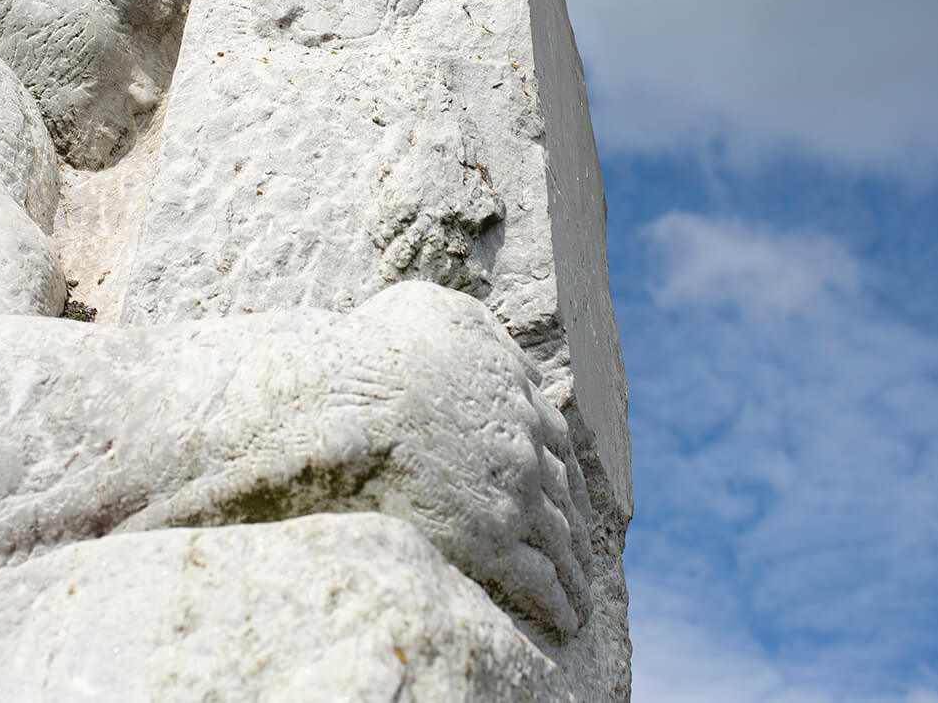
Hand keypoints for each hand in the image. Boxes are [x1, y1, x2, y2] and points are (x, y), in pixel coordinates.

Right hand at [336, 282, 593, 638]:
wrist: (352, 400)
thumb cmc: (380, 350)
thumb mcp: (444, 314)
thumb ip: (485, 336)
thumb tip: (511, 359)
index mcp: (517, 398)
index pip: (557, 443)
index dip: (564, 472)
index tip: (571, 494)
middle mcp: (527, 449)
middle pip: (567, 496)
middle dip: (578, 527)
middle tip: (585, 554)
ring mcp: (515, 496)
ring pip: (561, 541)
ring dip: (577, 574)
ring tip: (583, 600)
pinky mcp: (492, 541)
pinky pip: (538, 580)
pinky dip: (558, 603)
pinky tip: (568, 622)